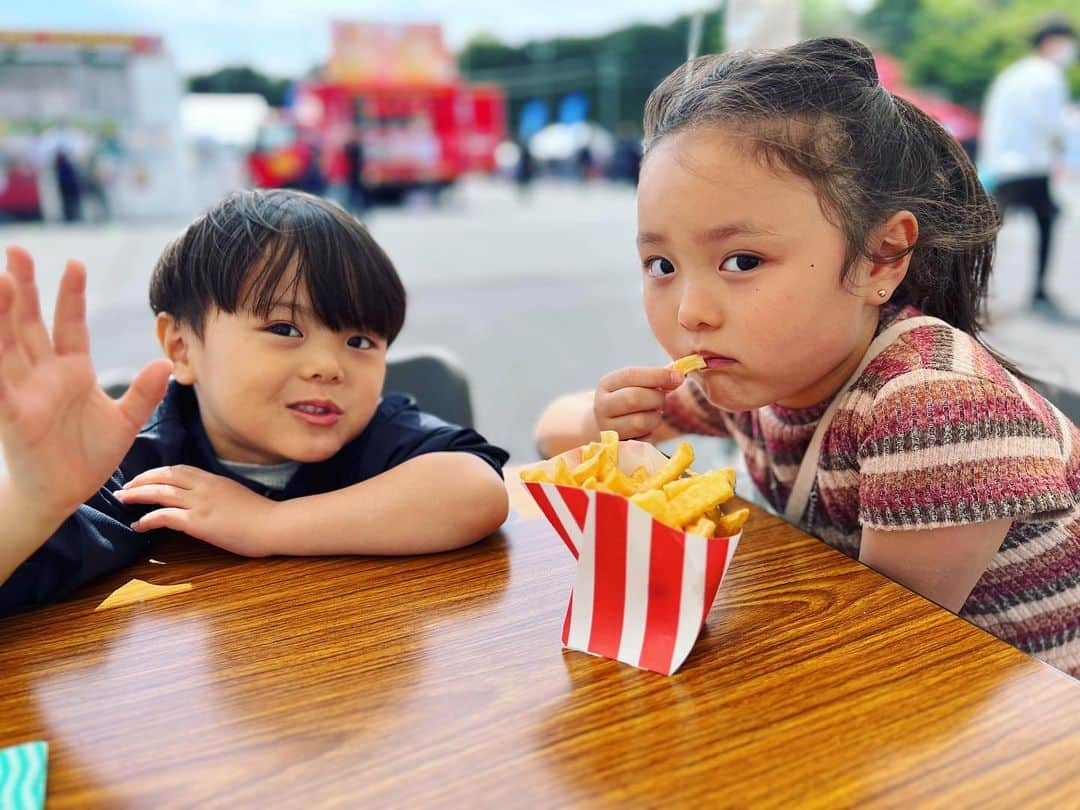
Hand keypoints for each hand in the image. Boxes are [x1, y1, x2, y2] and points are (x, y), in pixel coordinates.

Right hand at [0, 246, 171, 519]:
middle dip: (24, 287)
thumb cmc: (87, 457)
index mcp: (72, 371)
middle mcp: (44, 375)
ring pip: (9, 344)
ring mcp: (24, 392)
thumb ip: (144, 392)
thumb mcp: (125, 422)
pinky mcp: (12, 415)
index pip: (70, 324)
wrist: (63, 495)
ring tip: (0, 279)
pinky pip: (0, 385)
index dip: (71, 295)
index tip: (75, 263)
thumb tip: (166, 362)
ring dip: (3, 313)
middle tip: (17, 250)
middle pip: (30, 322)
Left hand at [116, 465, 273, 556]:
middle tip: (124, 488)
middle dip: (141, 480)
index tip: (144, 479)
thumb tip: (205, 500)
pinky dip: (148, 519)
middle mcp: (204, 487)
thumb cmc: (262, 515)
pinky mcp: (199, 522)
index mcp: (214, 479)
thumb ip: (218, 493)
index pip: (178, 469)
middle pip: (164, 476)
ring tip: (123, 500)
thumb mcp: (236, 495)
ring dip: (138, 495)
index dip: (157, 473)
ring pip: (160, 493)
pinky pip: (165, 516)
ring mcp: (201, 504)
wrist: (275, 524)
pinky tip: (138, 525)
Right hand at [593, 366, 683, 440]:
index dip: (658, 375)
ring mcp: (608, 428)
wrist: (606, 426)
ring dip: (656, 417)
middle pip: (634, 398)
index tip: (679, 377)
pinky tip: (647, 429)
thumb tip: (679, 373)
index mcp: (607, 384)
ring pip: (641, 422)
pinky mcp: (618, 446)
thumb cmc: (629, 400)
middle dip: (656, 398)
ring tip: (654, 413)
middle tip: (663, 399)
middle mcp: (602, 405)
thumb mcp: (636, 384)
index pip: (631, 375)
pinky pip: (644, 440)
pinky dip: (651, 433)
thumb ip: (656, 377)